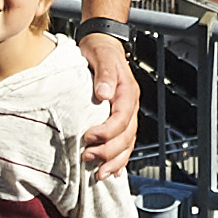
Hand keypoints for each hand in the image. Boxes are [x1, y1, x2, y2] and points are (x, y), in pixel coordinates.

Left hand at [78, 28, 137, 175]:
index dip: (107, 132)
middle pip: (127, 136)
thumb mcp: (101, 57)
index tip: (88, 137)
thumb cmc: (100, 50)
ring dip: (114, 161)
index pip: (122, 118)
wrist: (102, 44)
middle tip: (87, 157)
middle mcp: (130, 105)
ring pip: (127, 144)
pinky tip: (112, 172)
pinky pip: (125, 143)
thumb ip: (103, 75)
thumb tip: (103, 94)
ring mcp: (127, 113)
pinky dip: (119, 159)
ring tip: (98, 174)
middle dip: (108, 152)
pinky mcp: (120, 119)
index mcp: (128, 92)